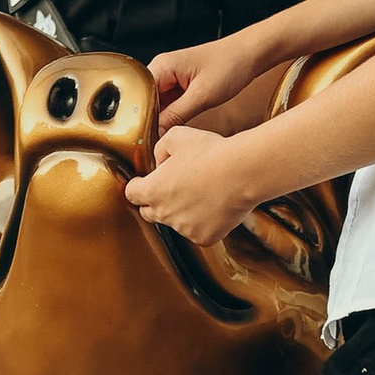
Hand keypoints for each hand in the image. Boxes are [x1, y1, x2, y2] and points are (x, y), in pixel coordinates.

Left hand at [125, 125, 258, 245]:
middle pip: (149, 213)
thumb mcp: (176, 137)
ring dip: (181, 211)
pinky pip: (197, 232)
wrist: (242, 173)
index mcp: (152, 190)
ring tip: (201, 192)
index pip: (132, 194)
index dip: (138, 185)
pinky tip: (214, 204)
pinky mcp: (204, 238)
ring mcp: (184, 228)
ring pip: (175, 222)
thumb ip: (160, 149)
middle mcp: (164, 214)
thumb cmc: (211, 153)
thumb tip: (160, 162)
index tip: (146, 181)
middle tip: (172, 187)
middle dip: (155, 201)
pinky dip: (202, 222)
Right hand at [149, 30, 263, 128]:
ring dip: (160, 117)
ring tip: (165, 134)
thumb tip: (156, 133)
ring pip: (156, 103)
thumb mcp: (202, 96)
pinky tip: (175, 126)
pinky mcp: (180, 84)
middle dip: (148, 119)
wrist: (250, 54)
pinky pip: (168, 102)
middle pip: (143, 99)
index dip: (139, 117)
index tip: (144, 137)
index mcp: (162, 66)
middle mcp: (162, 69)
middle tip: (155, 140)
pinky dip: (171, 114)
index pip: (138, 95)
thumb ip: (176, 115)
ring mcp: (171, 76)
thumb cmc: (229, 66)